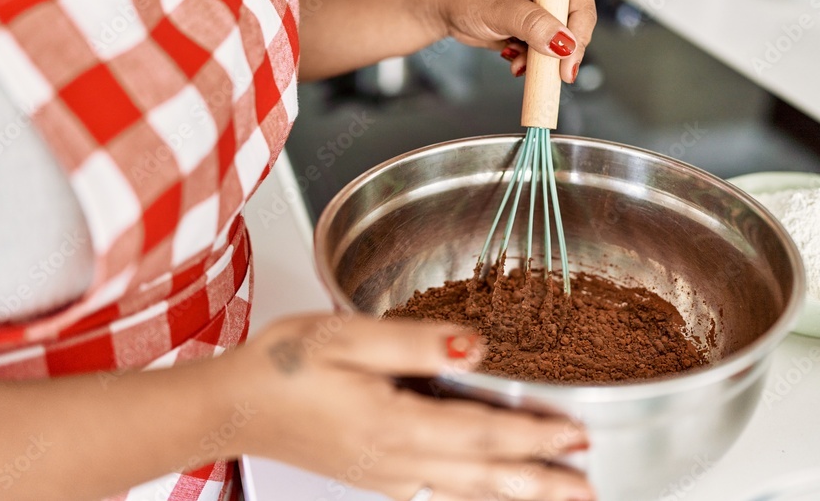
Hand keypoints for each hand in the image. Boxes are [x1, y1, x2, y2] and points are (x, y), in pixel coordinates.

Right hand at [229, 313, 593, 500]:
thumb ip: (417, 342)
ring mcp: (386, 475)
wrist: (231, 408)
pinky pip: (440, 492)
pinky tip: (485, 491)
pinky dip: (476, 494)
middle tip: (588, 489)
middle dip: (541, 484)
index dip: (536, 437)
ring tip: (554, 497)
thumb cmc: (282, 367)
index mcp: (396, 424)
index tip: (577, 435)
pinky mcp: (374, 475)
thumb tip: (477, 346)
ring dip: (515, 495)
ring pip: (466, 492)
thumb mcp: (347, 336)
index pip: (485, 435)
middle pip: (486, 478)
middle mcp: (397, 461)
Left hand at [431, 0, 596, 82]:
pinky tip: (512, 57)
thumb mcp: (501, 10)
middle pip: (575, 28)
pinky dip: (531, 59)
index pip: (581, 9)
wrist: (445, 6)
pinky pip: (546, 50)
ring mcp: (547, 6)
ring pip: (561, 44)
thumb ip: (534, 25)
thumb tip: (564, 43)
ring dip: (541, 59)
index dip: (577, 40)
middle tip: (541, 71)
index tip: (565, 67)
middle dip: (556, 53)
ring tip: (517, 62)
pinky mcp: (537, 24)